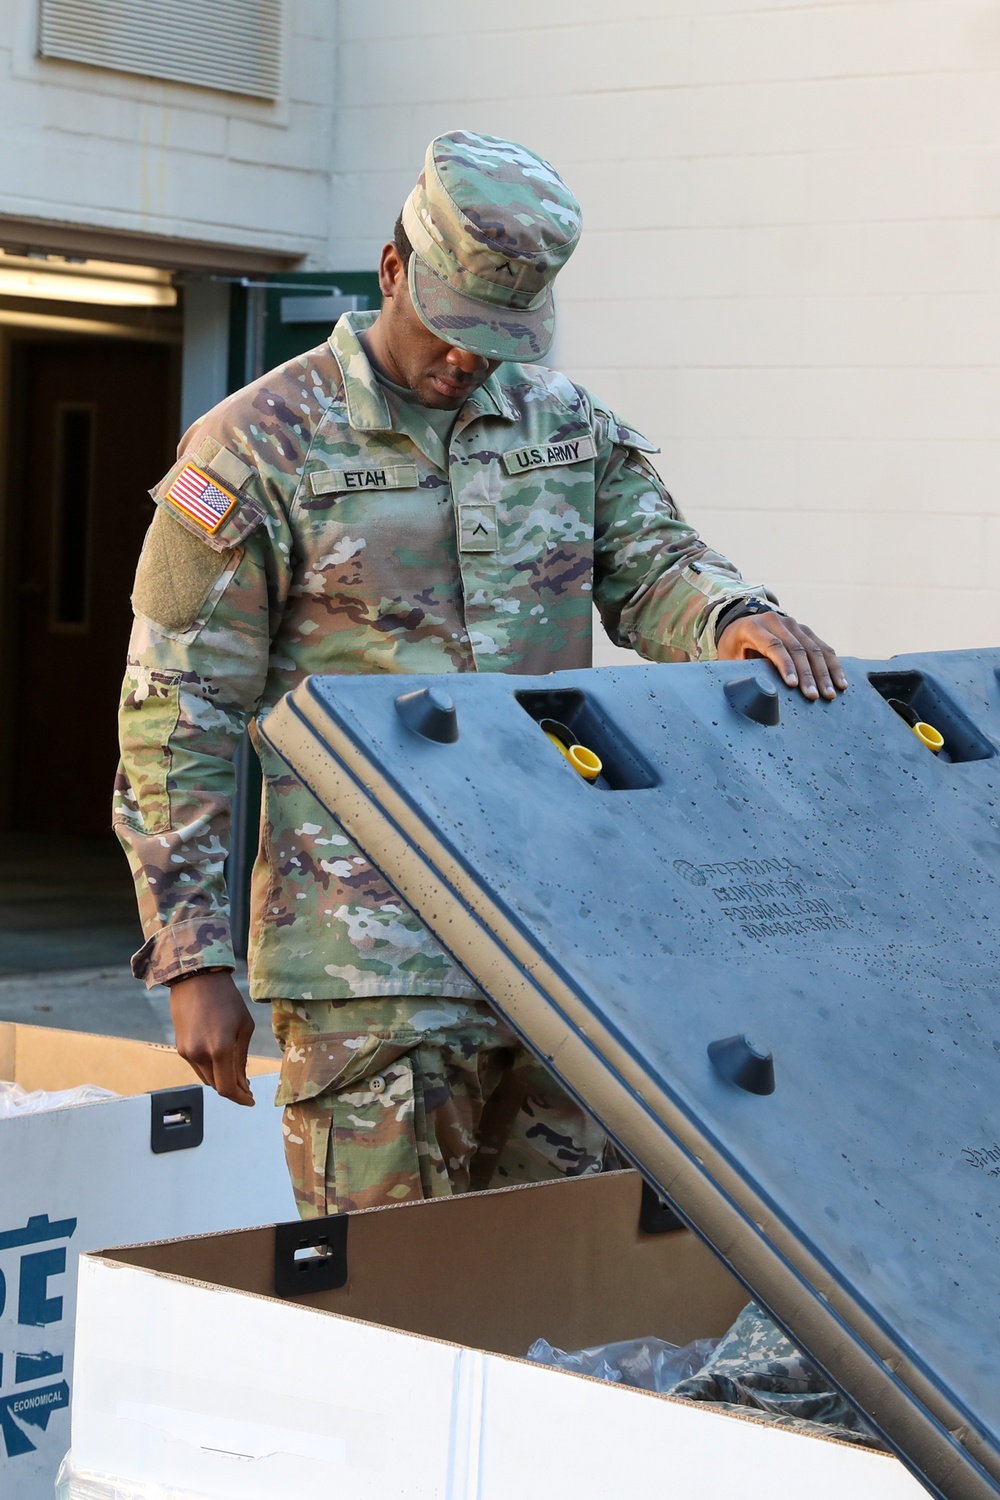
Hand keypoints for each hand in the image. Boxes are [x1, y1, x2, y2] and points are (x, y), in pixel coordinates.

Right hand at [169, 970, 255, 1106]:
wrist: (196, 980)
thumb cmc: (227, 999)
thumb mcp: (244, 1027)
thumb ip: (241, 1058)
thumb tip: (242, 1081)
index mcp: (219, 1049)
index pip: (227, 1088)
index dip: (240, 1098)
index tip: (251, 1100)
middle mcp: (200, 1055)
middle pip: (216, 1086)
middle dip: (233, 1090)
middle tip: (247, 1088)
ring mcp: (187, 1053)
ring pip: (206, 1079)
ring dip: (221, 1080)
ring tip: (237, 1076)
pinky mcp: (180, 1048)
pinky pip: (198, 1067)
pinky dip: (210, 1070)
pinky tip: (221, 1063)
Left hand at [717, 612, 847, 701]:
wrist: (741, 626)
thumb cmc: (734, 648)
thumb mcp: (729, 658)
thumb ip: (739, 671)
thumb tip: (751, 693)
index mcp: (753, 627)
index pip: (774, 646)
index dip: (785, 665)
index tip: (793, 685)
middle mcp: (776, 622)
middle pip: (797, 649)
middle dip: (808, 675)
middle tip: (814, 696)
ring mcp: (793, 624)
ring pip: (814, 649)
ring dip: (824, 673)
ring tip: (830, 694)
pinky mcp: (805, 630)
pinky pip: (823, 648)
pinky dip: (833, 666)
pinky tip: (840, 682)